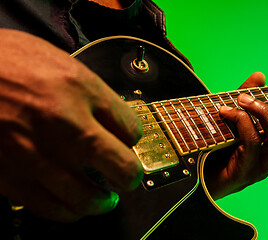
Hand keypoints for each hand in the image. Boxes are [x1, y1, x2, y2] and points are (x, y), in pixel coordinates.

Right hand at [0, 29, 142, 221]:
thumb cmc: (8, 60)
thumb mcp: (60, 61)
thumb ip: (92, 92)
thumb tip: (114, 119)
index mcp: (81, 89)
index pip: (131, 128)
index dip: (133, 138)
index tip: (128, 142)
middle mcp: (65, 124)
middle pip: (121, 166)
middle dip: (130, 174)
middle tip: (128, 177)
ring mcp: (38, 154)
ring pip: (88, 196)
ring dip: (102, 201)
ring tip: (105, 200)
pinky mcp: (9, 175)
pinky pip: (50, 206)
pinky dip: (69, 211)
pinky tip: (74, 207)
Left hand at [205, 72, 267, 198]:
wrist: (195, 173)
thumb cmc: (218, 144)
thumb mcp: (235, 116)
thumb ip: (249, 97)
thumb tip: (260, 75)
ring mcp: (261, 168)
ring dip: (265, 112)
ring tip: (244, 99)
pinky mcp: (243, 172)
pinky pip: (252, 143)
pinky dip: (241, 120)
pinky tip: (225, 111)